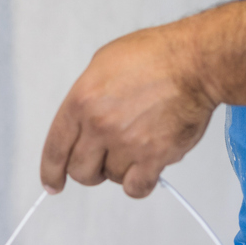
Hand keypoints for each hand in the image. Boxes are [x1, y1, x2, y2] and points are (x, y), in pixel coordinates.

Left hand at [40, 0, 245, 198]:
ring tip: (135, 147)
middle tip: (101, 161)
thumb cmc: (156, 56)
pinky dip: (139, 183)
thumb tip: (84, 121)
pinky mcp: (154, 156)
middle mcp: (100, 125)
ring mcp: (127, 143)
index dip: (51, 171)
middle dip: (88, 170)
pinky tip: (145, 170)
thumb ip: (87, 97)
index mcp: (82, 101)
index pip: (56, 148)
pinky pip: (136, 188)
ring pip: (111, 177)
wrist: (194, 63)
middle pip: (80, 170)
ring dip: (119, 169)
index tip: (53, 183)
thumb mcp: (103, 64)